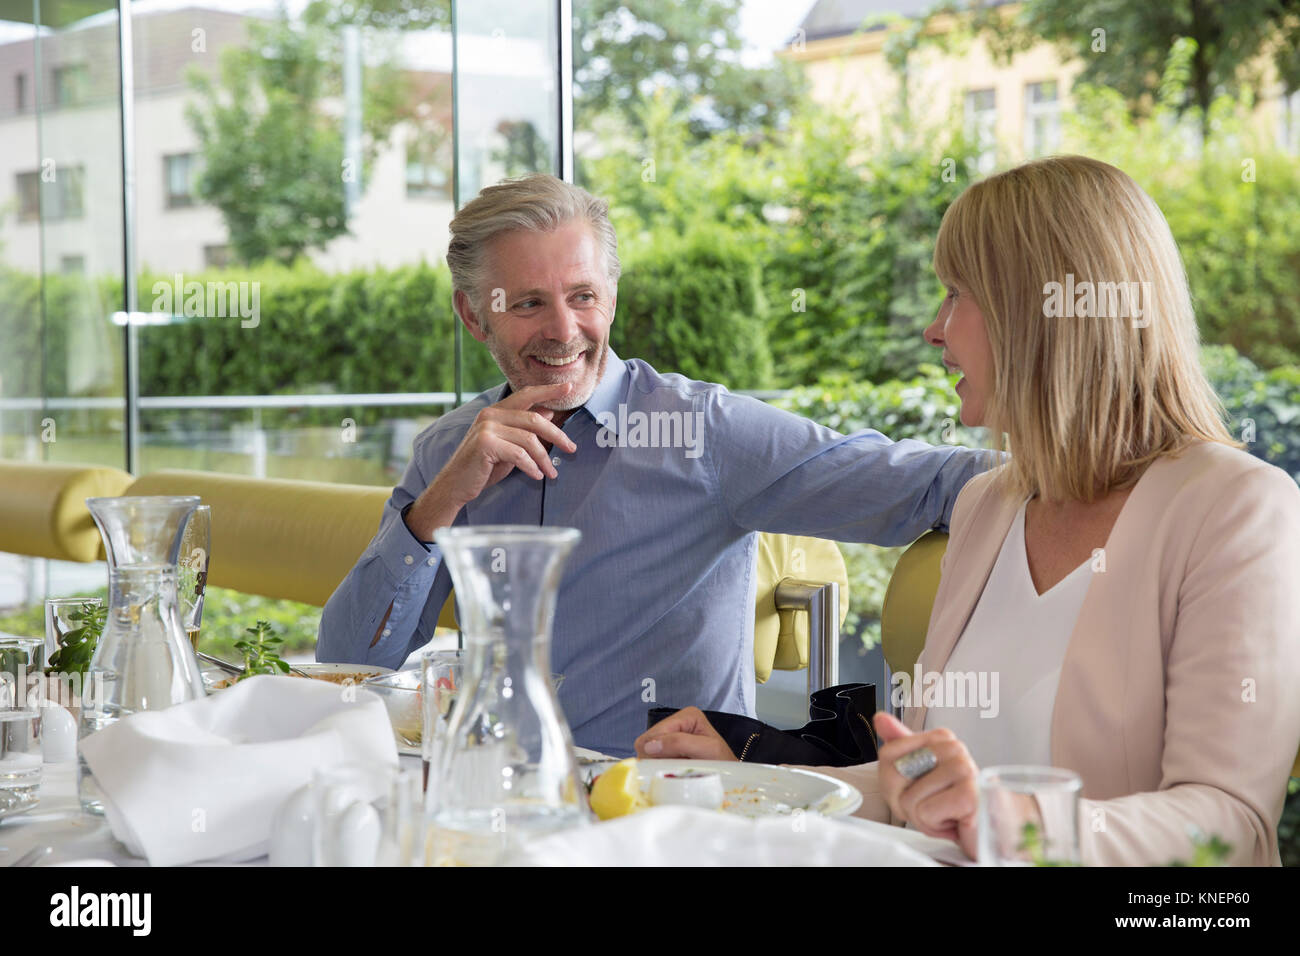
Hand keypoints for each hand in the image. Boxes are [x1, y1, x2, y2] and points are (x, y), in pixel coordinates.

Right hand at [405, 383, 578, 537]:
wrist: (455, 486)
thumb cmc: (483, 467)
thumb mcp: (509, 446)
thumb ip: (525, 430)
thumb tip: (549, 414)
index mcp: (496, 412)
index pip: (526, 394)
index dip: (549, 390)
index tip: (569, 387)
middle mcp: (490, 414)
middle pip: (534, 419)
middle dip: (557, 435)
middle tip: (572, 449)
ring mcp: (486, 427)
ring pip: (529, 439)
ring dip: (544, 458)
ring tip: (551, 473)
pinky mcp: (485, 443)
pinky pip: (519, 454)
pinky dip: (531, 466)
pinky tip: (536, 475)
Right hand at [635, 706, 737, 760]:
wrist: (727, 778)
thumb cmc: (722, 763)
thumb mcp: (707, 750)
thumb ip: (680, 743)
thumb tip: (649, 746)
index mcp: (687, 715)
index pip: (655, 732)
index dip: (658, 749)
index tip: (672, 763)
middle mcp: (676, 722)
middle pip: (647, 740)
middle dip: (658, 757)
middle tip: (675, 767)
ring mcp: (669, 737)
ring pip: (646, 752)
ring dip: (658, 763)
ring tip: (677, 768)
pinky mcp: (665, 750)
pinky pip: (650, 760)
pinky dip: (658, 767)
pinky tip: (672, 770)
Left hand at [873, 711, 979, 858]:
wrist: (990, 830)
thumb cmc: (953, 804)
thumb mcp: (918, 774)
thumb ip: (899, 745)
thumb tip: (881, 718)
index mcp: (940, 738)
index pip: (888, 755)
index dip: (895, 783)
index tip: (921, 790)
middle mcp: (954, 748)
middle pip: (896, 775)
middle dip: (907, 801)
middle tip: (934, 805)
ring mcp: (964, 769)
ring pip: (910, 798)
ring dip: (923, 817)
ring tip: (946, 814)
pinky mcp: (969, 795)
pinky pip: (926, 812)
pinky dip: (935, 825)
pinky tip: (954, 822)